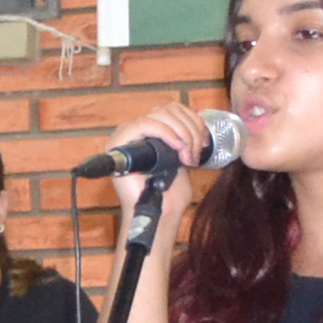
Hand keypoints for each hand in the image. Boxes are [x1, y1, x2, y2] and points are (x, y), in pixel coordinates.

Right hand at [97, 100, 225, 213]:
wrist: (161, 213)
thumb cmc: (170, 192)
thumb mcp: (183, 157)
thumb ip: (183, 136)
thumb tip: (193, 118)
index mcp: (151, 132)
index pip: (173, 109)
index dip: (192, 120)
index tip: (204, 141)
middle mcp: (136, 131)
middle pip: (168, 110)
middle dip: (189, 129)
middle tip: (195, 153)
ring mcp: (125, 136)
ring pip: (159, 114)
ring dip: (182, 133)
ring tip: (187, 157)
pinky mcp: (119, 144)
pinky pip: (144, 124)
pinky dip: (166, 133)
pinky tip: (177, 149)